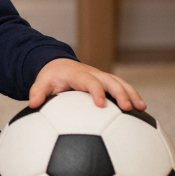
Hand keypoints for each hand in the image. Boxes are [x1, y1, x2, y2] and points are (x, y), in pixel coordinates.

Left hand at [28, 57, 146, 111]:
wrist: (58, 65)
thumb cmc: (51, 77)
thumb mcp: (41, 83)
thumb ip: (37, 92)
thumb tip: (32, 105)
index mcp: (78, 75)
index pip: (89, 81)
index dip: (96, 91)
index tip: (101, 105)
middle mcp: (93, 74)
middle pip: (110, 81)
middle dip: (120, 93)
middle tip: (128, 108)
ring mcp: (102, 77)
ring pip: (120, 83)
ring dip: (131, 94)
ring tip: (142, 108)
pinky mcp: (107, 82)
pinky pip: (122, 87)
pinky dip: (132, 96)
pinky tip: (141, 110)